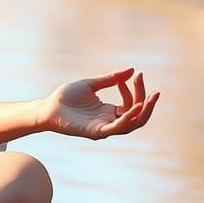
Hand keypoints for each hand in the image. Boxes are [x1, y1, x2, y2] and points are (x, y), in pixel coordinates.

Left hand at [40, 67, 159, 140]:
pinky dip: (127, 119)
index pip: (132, 104)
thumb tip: (132, 70)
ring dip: (143, 112)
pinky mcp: (96, 132)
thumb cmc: (67, 96)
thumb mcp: (91, 84)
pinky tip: (134, 108)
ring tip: (150, 97)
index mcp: (110, 111)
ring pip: (132, 124)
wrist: (48, 106)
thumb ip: (111, 79)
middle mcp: (110, 121)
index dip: (136, 89)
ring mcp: (104, 128)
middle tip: (155, 91)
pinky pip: (116, 128)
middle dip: (148, 103)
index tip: (136, 75)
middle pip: (137, 116)